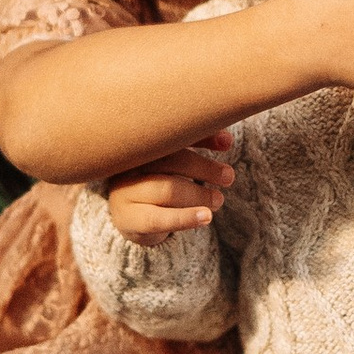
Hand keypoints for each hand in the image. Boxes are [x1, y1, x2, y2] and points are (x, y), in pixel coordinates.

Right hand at [104, 133, 233, 242]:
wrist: (129, 218)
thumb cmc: (156, 181)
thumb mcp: (174, 162)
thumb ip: (196, 146)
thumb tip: (227, 140)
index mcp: (138, 144)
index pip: (170, 135)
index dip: (202, 137)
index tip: (227, 143)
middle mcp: (128, 164)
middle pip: (169, 161)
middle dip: (204, 168)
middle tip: (228, 177)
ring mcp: (125, 191)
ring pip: (168, 189)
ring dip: (199, 194)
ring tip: (218, 200)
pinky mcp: (129, 219)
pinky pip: (159, 219)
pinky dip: (186, 217)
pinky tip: (206, 217)